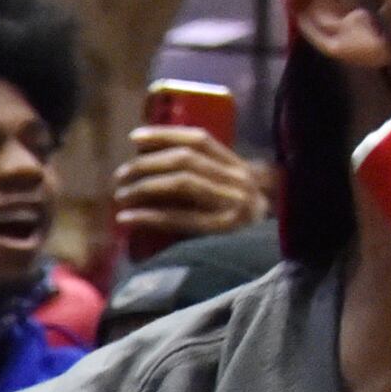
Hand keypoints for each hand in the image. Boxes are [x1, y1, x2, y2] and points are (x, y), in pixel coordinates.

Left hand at [110, 127, 267, 248]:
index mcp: (239, 167)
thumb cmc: (241, 226)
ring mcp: (234, 204)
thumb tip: (147, 158)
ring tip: (121, 196)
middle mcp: (239, 180)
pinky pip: (179, 219)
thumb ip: (202, 176)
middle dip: (147, 164)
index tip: (135, 137)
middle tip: (120, 176)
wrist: (270, 257)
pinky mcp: (222, 232)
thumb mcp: (228, 193)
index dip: (165, 135)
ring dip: (144, 187)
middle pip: (186, 159)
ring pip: (182, 183)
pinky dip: (148, 216)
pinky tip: (126, 219)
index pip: (199, 140)